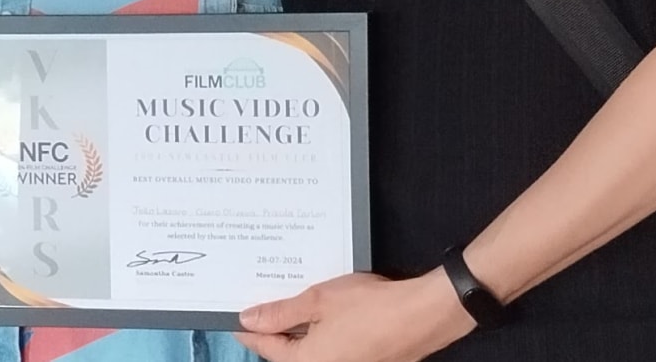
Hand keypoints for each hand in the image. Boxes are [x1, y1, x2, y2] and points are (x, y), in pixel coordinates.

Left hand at [236, 268, 476, 361]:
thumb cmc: (369, 306)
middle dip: (273, 330)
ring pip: (308, 351)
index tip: (235, 317)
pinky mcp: (362, 361)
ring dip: (297, 330)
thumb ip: (280, 312)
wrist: (420, 315)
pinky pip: (328, 349)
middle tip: (259, 305)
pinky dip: (317, 332)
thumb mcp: (318, 301)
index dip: (250, 330)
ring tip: (286, 302)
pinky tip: (317, 311)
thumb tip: (248, 319)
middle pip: (287, 354)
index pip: (268, 348)